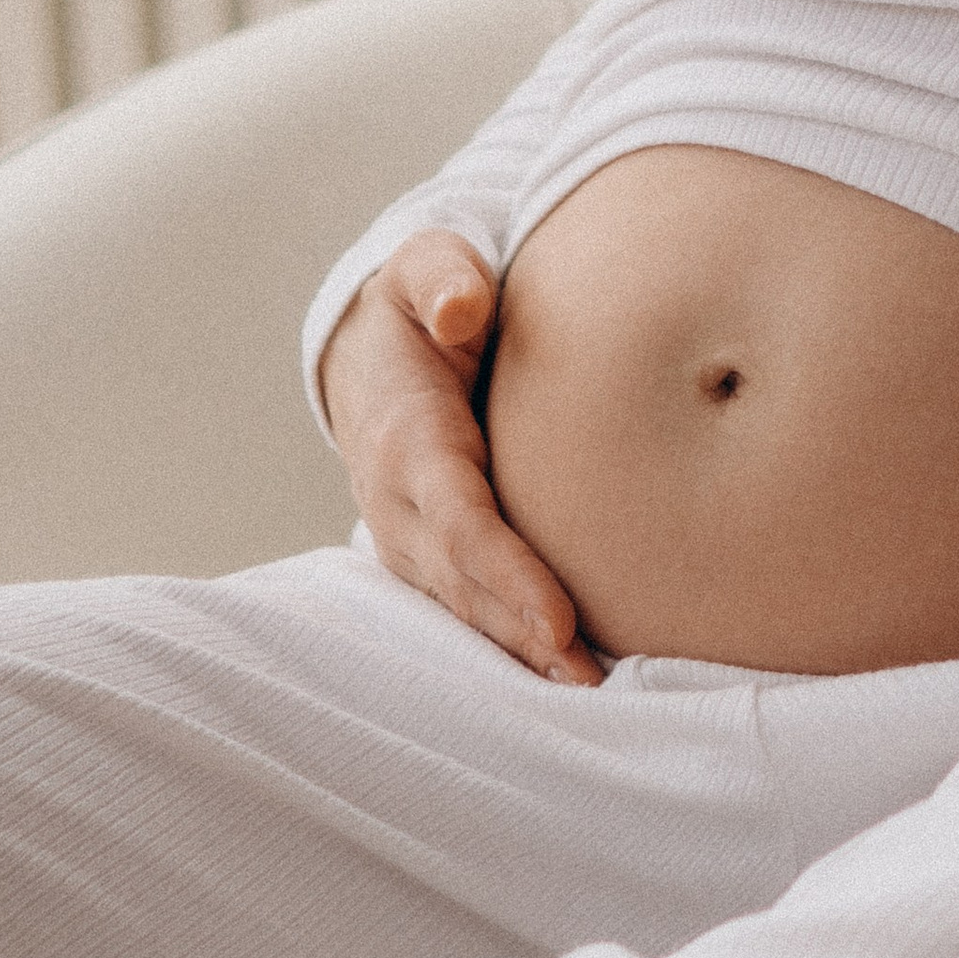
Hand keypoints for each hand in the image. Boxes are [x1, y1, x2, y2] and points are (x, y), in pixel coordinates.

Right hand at [318, 235, 603, 683]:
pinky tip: (564, 671)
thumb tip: (462, 306)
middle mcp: (399, 504)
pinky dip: (511, 643)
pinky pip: (468, 606)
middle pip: (466, 584)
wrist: (366, 351)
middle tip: (592, 681)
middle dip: (524, 634)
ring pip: (466, 608)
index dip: (507, 573)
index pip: (461, 519)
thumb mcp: (423, 267)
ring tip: (589, 690)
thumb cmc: (417, 303)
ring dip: (521, 653)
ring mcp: (408, 540)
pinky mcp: (427, 557)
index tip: (559, 618)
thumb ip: (442, 276)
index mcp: (405, 439)